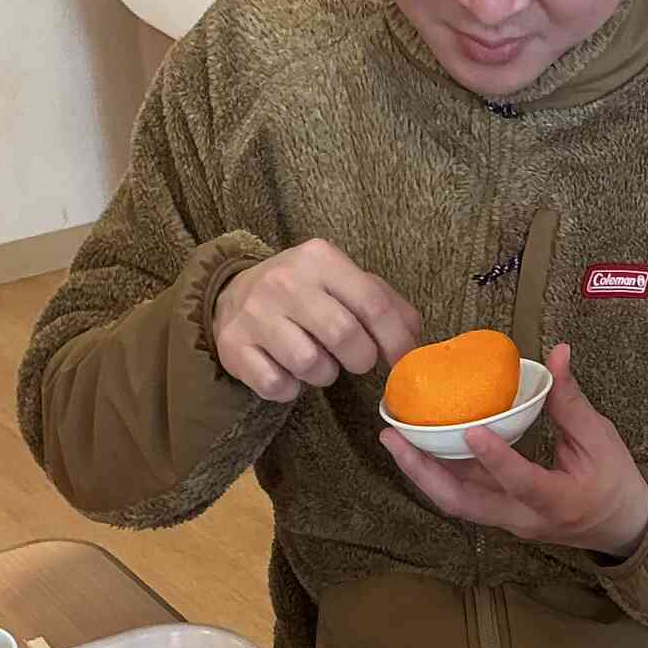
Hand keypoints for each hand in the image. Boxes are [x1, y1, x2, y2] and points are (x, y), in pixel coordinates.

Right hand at [211, 238, 419, 401]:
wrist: (232, 294)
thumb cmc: (303, 292)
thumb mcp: (342, 281)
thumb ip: (384, 303)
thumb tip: (414, 338)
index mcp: (320, 258)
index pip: (373, 304)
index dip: (396, 341)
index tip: (402, 362)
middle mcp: (285, 281)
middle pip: (344, 336)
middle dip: (360, 360)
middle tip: (355, 360)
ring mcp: (255, 314)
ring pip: (310, 365)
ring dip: (324, 375)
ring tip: (317, 361)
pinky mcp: (233, 347)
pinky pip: (277, 386)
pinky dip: (290, 389)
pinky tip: (287, 371)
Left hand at [380, 344, 647, 557]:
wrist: (621, 527)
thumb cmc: (615, 481)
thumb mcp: (600, 438)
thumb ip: (571, 401)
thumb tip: (558, 352)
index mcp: (558, 501)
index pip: (521, 482)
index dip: (495, 458)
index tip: (470, 429)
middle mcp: (524, 520)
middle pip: (464, 503)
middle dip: (424, 472)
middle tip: (393, 438)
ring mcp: (508, 522)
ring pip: (456, 503)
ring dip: (421, 473)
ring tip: (393, 440)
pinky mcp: (499, 516)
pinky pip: (462, 497)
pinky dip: (436, 474)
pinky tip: (417, 448)